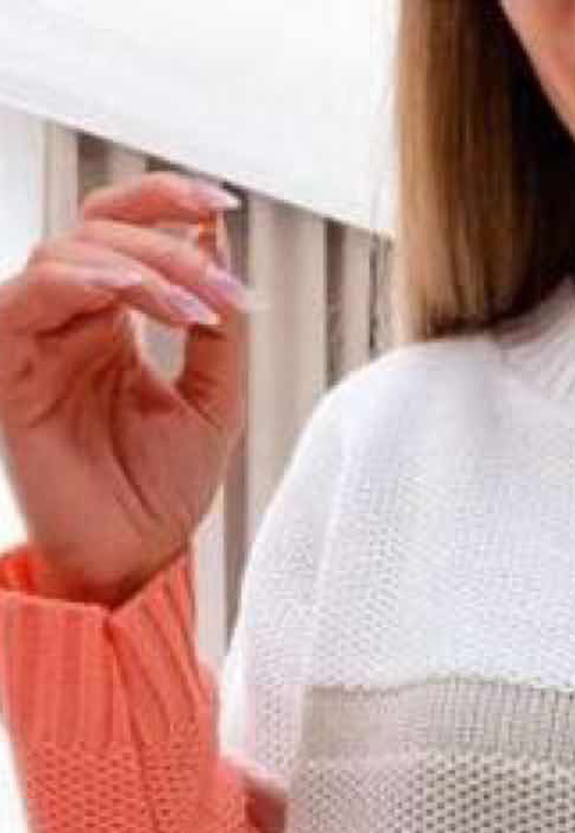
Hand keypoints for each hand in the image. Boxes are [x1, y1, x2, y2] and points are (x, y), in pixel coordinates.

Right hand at [0, 168, 254, 607]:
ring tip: (190, 308)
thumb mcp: (215, 400)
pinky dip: (77, 283)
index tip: (224, 203)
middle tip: (218, 284)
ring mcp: (35, 343)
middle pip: (98, 230)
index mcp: (112, 322)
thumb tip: (216, 239)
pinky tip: (129, 296)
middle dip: (165, 242)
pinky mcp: (8, 372)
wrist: (135, 561)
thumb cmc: (165, 493)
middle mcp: (68, 322)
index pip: (124, 230)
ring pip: (63, 254)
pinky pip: (24, 301)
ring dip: (133, 265)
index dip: (167, 202)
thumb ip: (218, 327)